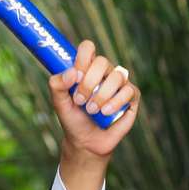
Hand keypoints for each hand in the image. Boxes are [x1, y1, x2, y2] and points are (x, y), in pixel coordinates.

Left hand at [48, 39, 139, 157]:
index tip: (76, 77)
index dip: (82, 59)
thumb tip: (72, 73)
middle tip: (80, 100)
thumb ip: (57, 85)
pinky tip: (106, 113)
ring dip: (101, 95)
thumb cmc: (73, 119)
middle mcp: (105, 72)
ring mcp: (119, 83)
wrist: (86, 142)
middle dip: (89, 83)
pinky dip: (115, 103)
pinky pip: (128, 91)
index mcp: (87, 68)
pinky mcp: (131, 96)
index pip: (88, 48)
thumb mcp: (60, 104)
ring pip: (116, 76)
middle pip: (102, 62)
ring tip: (92, 111)